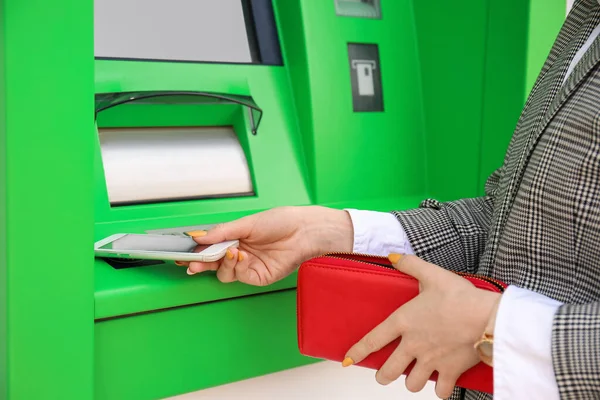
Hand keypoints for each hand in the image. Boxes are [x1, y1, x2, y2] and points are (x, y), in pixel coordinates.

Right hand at [176, 206, 352, 285]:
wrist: (304, 230)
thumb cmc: (280, 221)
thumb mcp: (247, 223)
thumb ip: (222, 232)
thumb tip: (199, 237)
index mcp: (236, 239)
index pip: (211, 248)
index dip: (196, 252)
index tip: (181, 253)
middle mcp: (240, 254)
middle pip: (213, 264)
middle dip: (200, 264)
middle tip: (190, 262)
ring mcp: (249, 267)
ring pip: (224, 273)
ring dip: (221, 264)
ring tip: (228, 252)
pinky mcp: (259, 277)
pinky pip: (239, 276)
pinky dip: (236, 267)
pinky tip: (240, 256)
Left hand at [344, 254, 500, 398]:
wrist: (487, 317)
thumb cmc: (460, 296)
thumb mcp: (432, 274)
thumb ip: (410, 264)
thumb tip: (393, 256)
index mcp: (404, 322)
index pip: (373, 340)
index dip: (358, 352)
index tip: (348, 360)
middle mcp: (413, 345)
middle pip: (388, 372)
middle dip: (384, 375)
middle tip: (385, 374)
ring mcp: (431, 361)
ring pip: (412, 384)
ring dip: (412, 382)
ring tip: (415, 376)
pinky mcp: (450, 371)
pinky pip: (440, 391)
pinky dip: (440, 390)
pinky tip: (441, 383)